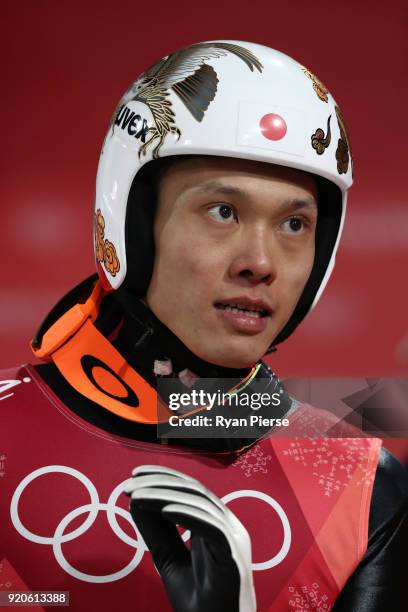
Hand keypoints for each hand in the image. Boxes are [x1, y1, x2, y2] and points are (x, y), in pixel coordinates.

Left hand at [124, 465, 256, 611]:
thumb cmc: (199, 600)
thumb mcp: (169, 560)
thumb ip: (156, 532)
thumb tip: (135, 500)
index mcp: (215, 523)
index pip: (189, 489)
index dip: (163, 477)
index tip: (134, 475)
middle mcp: (227, 524)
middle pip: (194, 490)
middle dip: (159, 483)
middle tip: (129, 485)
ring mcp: (233, 538)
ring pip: (200, 503)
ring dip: (165, 496)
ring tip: (137, 497)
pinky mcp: (233, 554)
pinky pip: (211, 526)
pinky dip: (187, 515)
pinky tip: (163, 511)